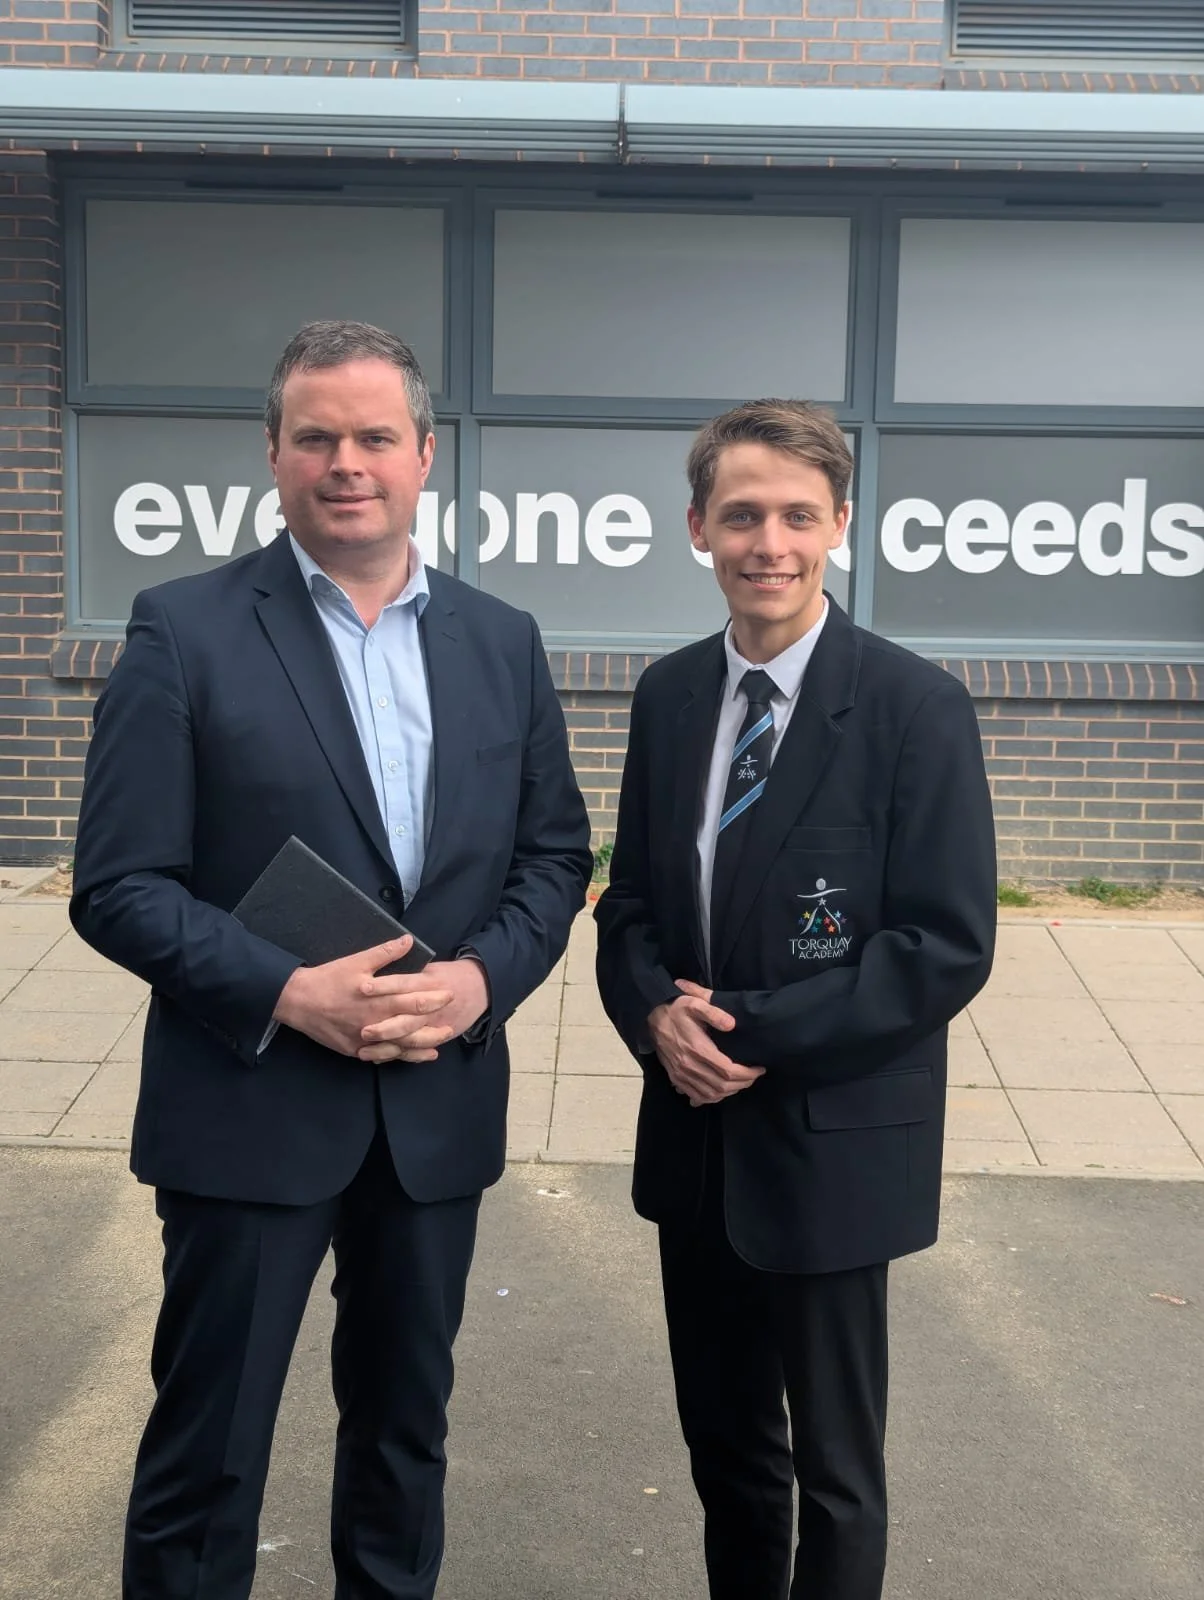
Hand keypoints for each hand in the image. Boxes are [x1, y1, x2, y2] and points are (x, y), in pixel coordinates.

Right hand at [273, 937, 455, 1062]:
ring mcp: (365, 1039)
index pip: (413, 1001)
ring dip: (419, 1047)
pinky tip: (408, 1057)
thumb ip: (385, 953)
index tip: (450, 995)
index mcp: (378, 999)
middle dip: (433, 1028)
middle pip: (411, 1028)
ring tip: (437, 1047)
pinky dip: (397, 1057)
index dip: (434, 999)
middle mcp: (375, 1022)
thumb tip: (409, 940)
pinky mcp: (355, 1049)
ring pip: (398, 1047)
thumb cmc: (329, 978)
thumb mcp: (357, 961)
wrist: (297, 1001)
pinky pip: (380, 1056)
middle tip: (451, 1026)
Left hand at [358, 957, 489, 1062]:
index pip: (403, 984)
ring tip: (363, 1052)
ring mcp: (435, 1025)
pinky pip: (416, 1051)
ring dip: (387, 1048)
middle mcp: (431, 1008)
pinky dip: (398, 1057)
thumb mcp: (431, 968)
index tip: (362, 987)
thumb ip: (409, 970)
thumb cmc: (450, 976)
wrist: (481, 988)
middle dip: (385, 1028)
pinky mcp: (437, 1037)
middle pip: (407, 1020)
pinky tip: (377, 1058)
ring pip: (411, 1041)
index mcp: (428, 984)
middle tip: (363, 1031)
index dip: (384, 986)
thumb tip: (380, 968)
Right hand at [647, 983, 763, 1107]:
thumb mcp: (695, 1003)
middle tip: (754, 1076)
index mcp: (697, 1049)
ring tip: (742, 1082)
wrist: (651, 1018)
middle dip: (743, 1084)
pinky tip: (721, 1091)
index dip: (747, 1073)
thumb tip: (732, 1024)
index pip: (728, 1070)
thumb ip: (714, 1013)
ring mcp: (681, 1075)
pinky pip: (697, 1096)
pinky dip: (712, 1097)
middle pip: (722, 1086)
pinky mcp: (676, 1078)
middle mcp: (689, 1066)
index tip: (759, 1068)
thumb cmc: (676, 1009)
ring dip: (730, 1092)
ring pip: (711, 1094)